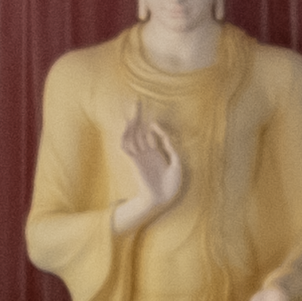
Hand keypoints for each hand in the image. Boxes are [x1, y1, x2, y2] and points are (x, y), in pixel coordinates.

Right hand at [117, 101, 183, 225]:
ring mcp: (139, 156)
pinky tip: (126, 126)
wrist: (162, 198)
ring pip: (132, 136)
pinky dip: (125, 136)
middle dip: (138, 117)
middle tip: (136, 102)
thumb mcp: (176, 164)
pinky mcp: (135, 162)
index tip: (154, 121)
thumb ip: (171, 150)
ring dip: (131, 123)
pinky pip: (126, 147)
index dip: (153, 126)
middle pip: (139, 130)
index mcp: (156, 153)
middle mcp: (146, 152)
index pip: (151, 134)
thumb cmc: (170, 184)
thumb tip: (165, 136)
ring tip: (132, 110)